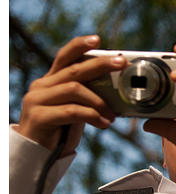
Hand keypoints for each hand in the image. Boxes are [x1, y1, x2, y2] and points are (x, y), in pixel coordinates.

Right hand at [17, 35, 121, 156]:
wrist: (36, 154)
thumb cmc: (60, 129)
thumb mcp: (76, 108)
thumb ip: (87, 96)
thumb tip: (116, 89)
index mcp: (51, 81)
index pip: (64, 57)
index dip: (79, 46)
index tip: (97, 39)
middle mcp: (41, 86)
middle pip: (74, 70)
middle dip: (100, 64)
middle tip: (121, 63)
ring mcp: (37, 100)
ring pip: (74, 89)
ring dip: (99, 101)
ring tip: (112, 115)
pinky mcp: (39, 116)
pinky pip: (71, 111)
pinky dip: (92, 115)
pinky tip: (103, 123)